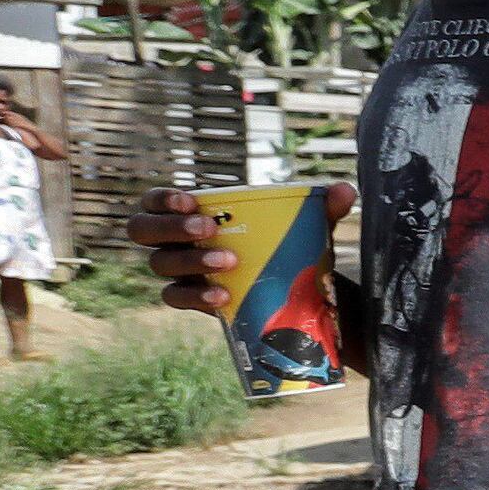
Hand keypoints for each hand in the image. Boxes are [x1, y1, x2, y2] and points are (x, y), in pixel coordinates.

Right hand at [132, 179, 348, 313]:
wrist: (290, 286)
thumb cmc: (282, 241)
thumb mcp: (305, 224)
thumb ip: (324, 207)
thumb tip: (345, 190)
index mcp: (188, 213)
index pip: (153, 201)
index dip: (161, 199)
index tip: (191, 200)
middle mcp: (174, 240)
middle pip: (143, 231)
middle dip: (170, 227)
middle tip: (207, 228)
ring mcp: (179, 271)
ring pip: (160, 265)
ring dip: (190, 260)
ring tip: (229, 260)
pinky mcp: (191, 299)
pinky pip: (176, 298)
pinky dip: (196, 296)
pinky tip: (222, 296)